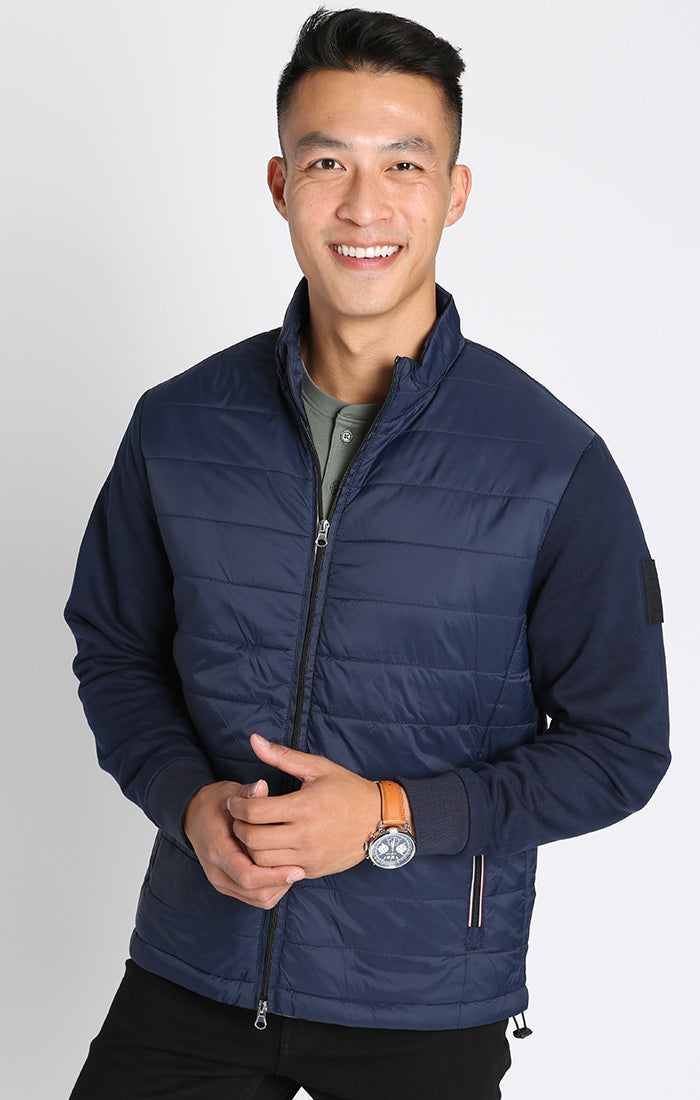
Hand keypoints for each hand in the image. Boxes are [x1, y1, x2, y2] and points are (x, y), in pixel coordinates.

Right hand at [183, 778, 304, 908]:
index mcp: (217, 849)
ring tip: (294, 867)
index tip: (298, 869)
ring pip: (258, 899)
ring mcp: (222, 881)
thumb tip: (262, 786)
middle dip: (281, 882)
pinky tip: (282, 871)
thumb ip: (247, 793)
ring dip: (279, 887)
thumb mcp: (229, 794)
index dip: (274, 875)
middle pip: (256, 892)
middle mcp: (217, 871)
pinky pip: (255, 898)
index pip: (247, 875)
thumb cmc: (215, 804)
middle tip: (302, 867)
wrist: (193, 817)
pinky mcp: (229, 886)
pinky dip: (273, 889)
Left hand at [227, 734, 389, 878]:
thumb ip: (282, 756)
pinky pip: (278, 872)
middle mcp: (305, 835)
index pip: (255, 812)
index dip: (237, 806)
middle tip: (240, 818)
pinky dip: (268, 861)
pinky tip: (270, 846)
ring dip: (250, 847)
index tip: (235, 801)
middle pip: (252, 840)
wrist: (379, 820)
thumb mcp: (317, 767)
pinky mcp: (312, 870)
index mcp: (304, 806)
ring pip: (261, 861)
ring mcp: (309, 857)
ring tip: (253, 832)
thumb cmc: (347, 789)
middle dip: (238, 828)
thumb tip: (254, 739)